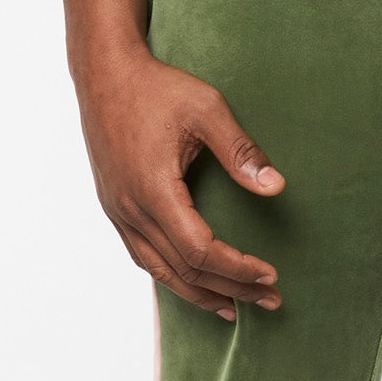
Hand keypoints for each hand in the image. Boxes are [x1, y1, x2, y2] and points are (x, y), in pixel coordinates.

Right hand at [77, 45, 285, 322]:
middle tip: (269, 300)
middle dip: (230, 289)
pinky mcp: (114, 206)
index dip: (238, 268)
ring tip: (233, 307)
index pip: (201, 250)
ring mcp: (118, 212)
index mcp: (154, 191)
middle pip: (183, 270)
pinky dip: (171, 276)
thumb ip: (241, 151)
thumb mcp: (207, 109)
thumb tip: (276, 188)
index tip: (270, 274)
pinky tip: (192, 280)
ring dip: (199, 292)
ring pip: (159, 271)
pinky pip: (143, 256)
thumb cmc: (157, 87)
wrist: (104, 73)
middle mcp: (131, 210)